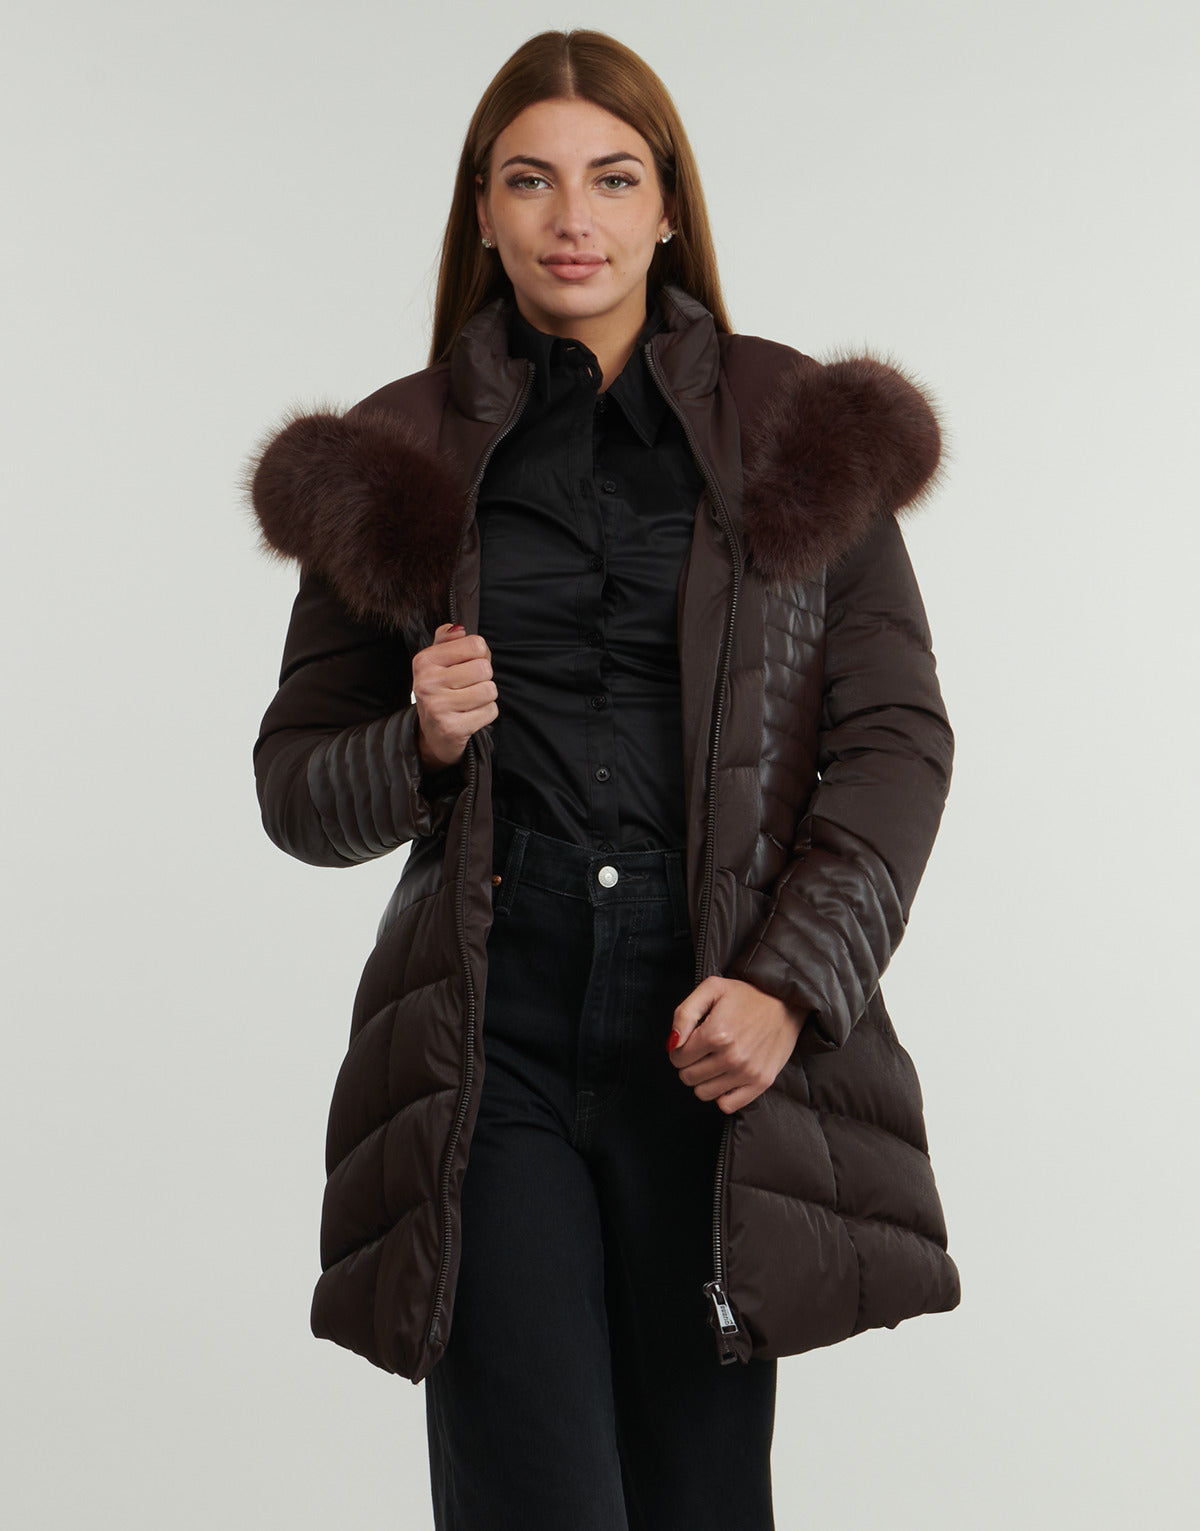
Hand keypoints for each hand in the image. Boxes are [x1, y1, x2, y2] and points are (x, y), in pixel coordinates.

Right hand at [412, 624, 498, 771]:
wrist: (432, 734)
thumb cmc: (440, 692)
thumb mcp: (437, 662)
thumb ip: (446, 640)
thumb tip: (458, 628)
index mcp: (424, 661)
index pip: (475, 644)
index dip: (480, 655)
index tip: (467, 666)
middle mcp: (427, 682)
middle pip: (484, 668)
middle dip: (483, 678)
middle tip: (468, 688)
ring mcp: (438, 706)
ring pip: (489, 690)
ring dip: (485, 697)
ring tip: (469, 702)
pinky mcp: (452, 728)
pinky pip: (490, 711)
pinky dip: (486, 714)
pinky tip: (470, 716)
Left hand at [667, 976, 804, 1113]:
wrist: (786, 1002)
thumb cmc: (745, 995)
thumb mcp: (711, 989)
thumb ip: (684, 1014)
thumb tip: (672, 1044)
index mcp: (715, 1033)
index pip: (677, 1058)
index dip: (679, 1048)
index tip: (692, 1040)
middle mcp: (731, 1057)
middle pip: (688, 1077)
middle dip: (689, 1064)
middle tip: (703, 1050)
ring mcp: (747, 1073)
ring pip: (703, 1093)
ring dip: (704, 1079)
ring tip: (715, 1062)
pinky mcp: (761, 1083)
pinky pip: (727, 1105)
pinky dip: (722, 1094)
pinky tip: (727, 1077)